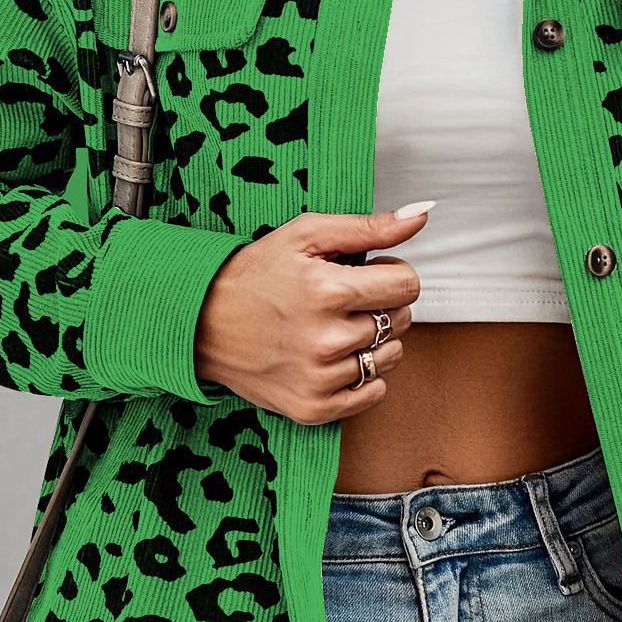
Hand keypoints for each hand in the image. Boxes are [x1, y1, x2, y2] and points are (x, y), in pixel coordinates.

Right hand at [192, 205, 432, 422]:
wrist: (200, 323)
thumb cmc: (253, 275)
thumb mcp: (306, 235)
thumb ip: (369, 227)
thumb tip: (421, 214)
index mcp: (328, 292)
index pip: (408, 284)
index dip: (392, 272)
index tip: (369, 273)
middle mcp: (327, 340)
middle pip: (402, 320)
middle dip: (382, 305)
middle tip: (343, 300)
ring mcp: (320, 379)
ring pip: (391, 357)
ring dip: (374, 341)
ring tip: (335, 327)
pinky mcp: (313, 407)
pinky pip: (374, 394)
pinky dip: (363, 377)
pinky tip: (333, 357)